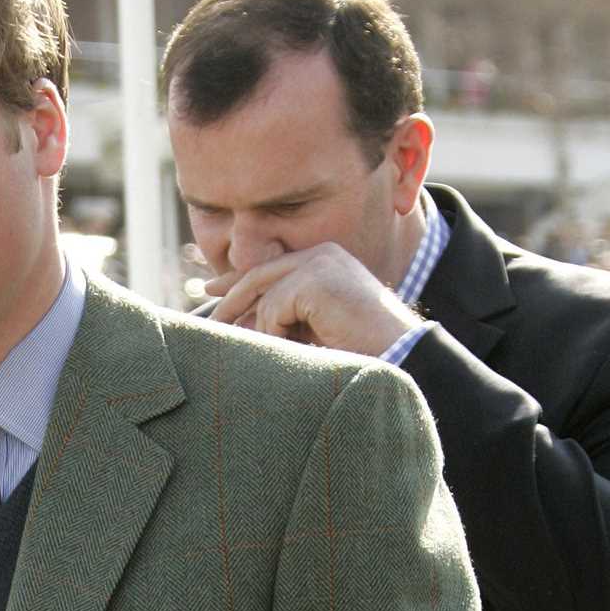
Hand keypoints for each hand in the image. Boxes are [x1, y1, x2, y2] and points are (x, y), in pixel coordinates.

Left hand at [206, 241, 420, 356]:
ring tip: (288, 353)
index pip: (271, 267)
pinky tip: (300, 348)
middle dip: (231, 301)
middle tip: (212, 326)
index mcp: (324, 262)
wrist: (399, 355)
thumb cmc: (362, 351)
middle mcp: (321, 255)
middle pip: (258, 275)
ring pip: (264, 297)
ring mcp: (319, 263)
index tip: (209, 290)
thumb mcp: (313, 329)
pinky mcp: (316, 279)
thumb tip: (239, 320)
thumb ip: (283, 317)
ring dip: (267, 333)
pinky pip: (273, 309)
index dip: (236, 280)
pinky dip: (277, 335)